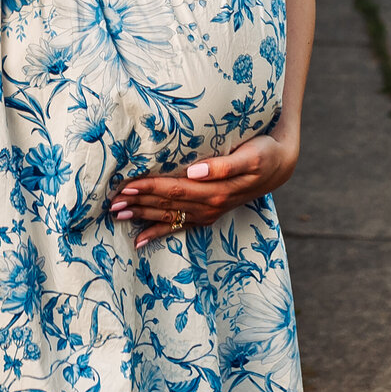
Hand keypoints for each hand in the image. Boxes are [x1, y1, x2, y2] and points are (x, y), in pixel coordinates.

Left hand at [108, 129, 299, 247]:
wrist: (279, 166)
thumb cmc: (263, 152)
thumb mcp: (249, 156)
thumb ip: (222, 165)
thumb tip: (194, 170)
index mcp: (215, 189)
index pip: (174, 188)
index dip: (149, 187)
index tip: (126, 185)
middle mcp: (209, 205)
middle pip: (167, 204)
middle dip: (138, 202)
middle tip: (111, 202)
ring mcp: (208, 212)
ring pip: (169, 216)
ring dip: (142, 215)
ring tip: (117, 214)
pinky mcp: (207, 215)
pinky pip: (179, 226)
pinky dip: (158, 232)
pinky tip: (139, 239)